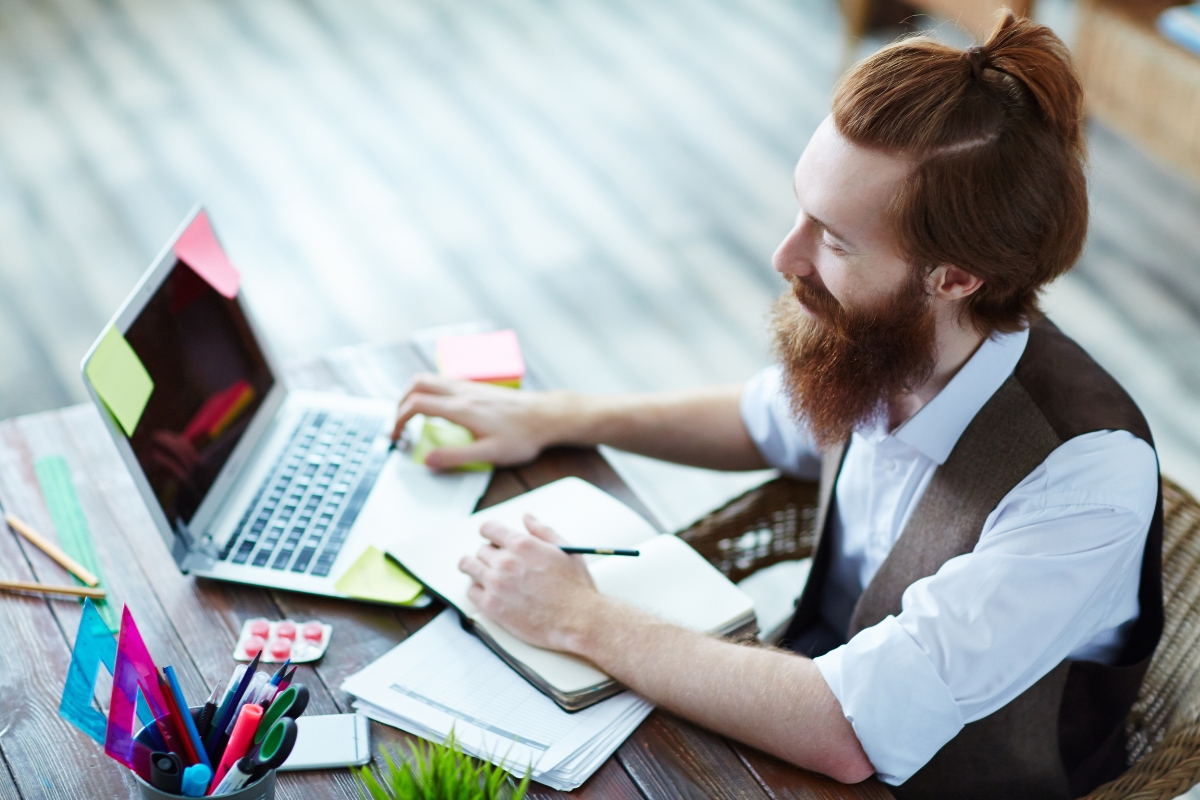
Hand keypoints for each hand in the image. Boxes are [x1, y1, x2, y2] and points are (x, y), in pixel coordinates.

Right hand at [392, 374, 573, 469]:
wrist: (546, 416)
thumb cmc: (522, 436)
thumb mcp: (490, 454)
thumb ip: (456, 457)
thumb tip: (427, 460)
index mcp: (461, 408)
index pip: (416, 404)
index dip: (398, 419)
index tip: (396, 436)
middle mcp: (462, 391)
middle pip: (417, 383)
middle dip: (399, 402)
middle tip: (398, 423)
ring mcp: (469, 386)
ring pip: (429, 379)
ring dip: (413, 394)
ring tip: (411, 416)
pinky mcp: (476, 386)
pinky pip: (443, 381)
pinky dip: (429, 392)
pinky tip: (437, 410)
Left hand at [458, 514, 600, 652]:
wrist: (577, 620)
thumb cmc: (575, 586)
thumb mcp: (565, 550)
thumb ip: (542, 531)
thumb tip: (526, 517)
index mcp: (522, 544)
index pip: (489, 528)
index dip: (489, 532)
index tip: (490, 538)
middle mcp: (505, 561)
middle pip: (480, 549)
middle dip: (488, 554)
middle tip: (496, 562)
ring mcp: (495, 584)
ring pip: (469, 566)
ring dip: (474, 567)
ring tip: (481, 573)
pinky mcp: (491, 606)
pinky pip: (471, 591)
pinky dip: (476, 589)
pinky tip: (486, 591)